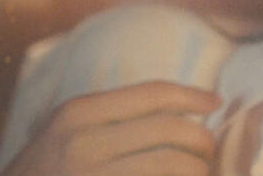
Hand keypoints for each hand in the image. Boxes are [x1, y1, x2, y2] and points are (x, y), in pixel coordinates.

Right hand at [1, 82, 221, 175]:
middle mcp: (84, 143)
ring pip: (173, 165)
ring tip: (200, 171)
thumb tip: (181, 110)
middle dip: (202, 140)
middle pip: (170, 130)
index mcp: (78, 113)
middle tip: (209, 149)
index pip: (152, 94)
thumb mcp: (67, 130)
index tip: (215, 102)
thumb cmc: (47, 169)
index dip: (192, 96)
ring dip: (197, 169)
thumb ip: (113, 116)